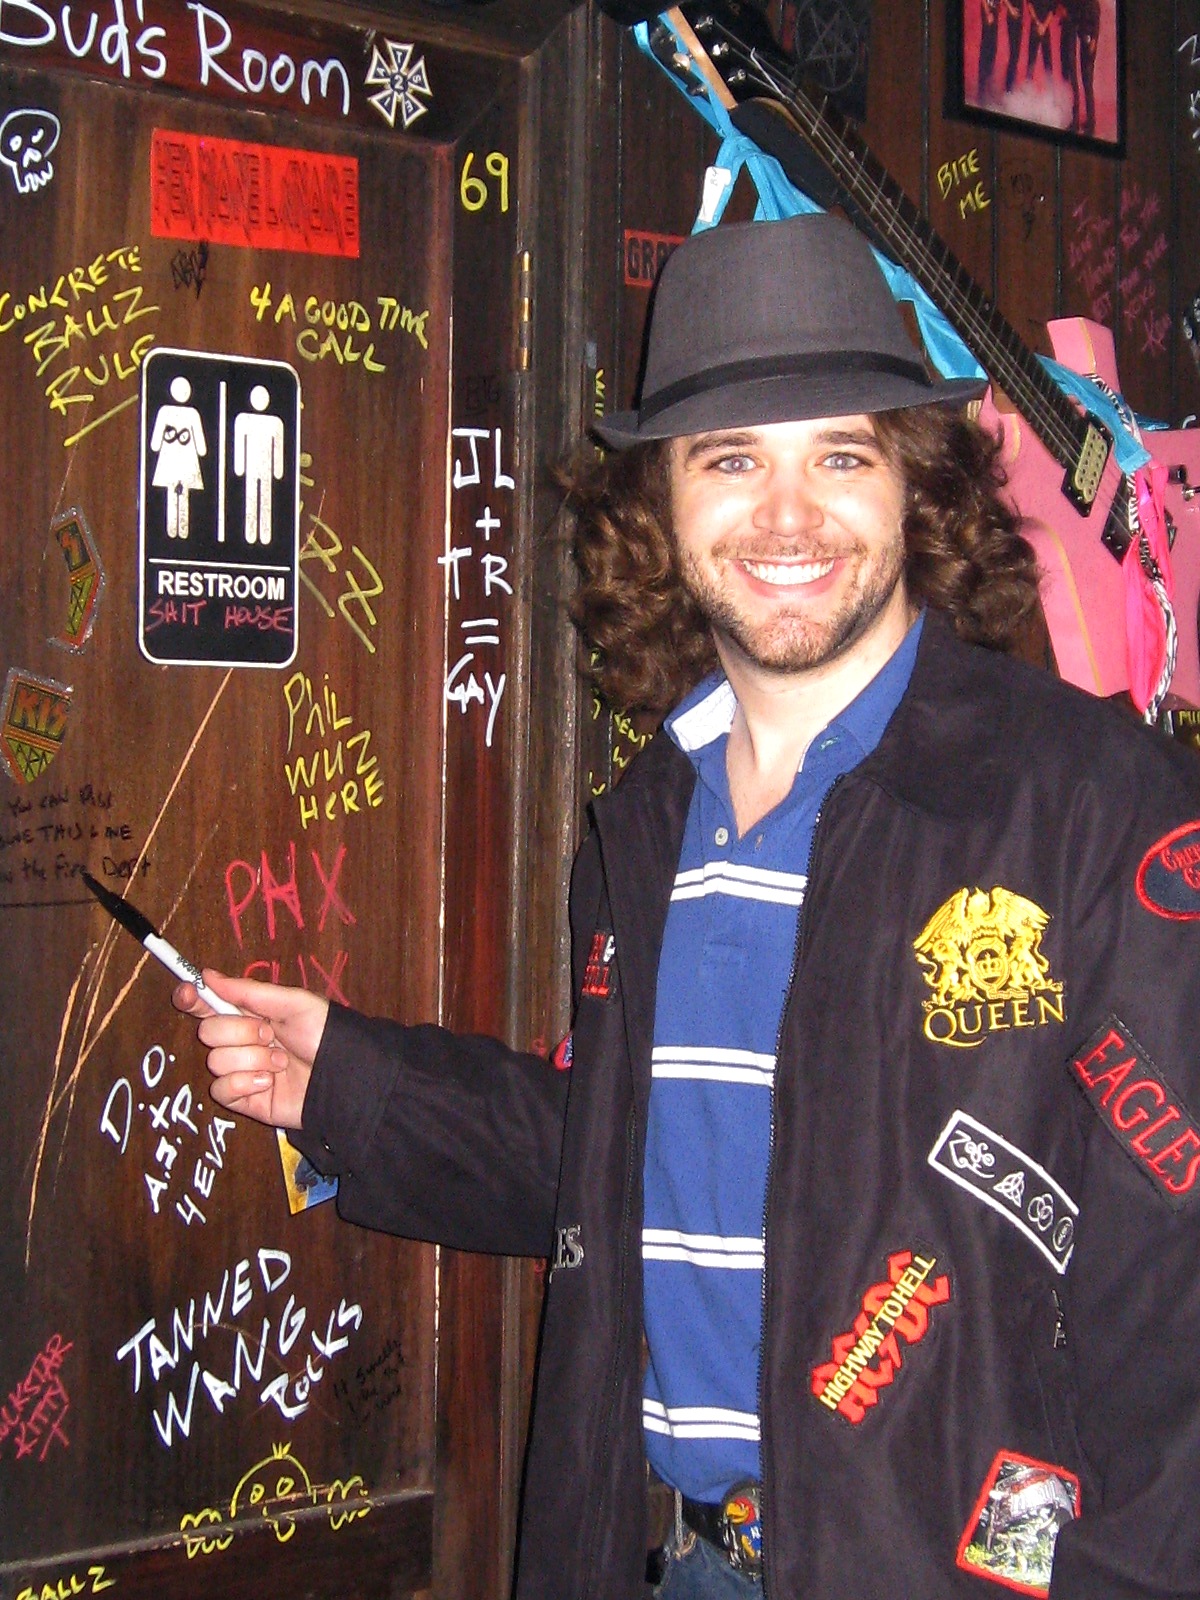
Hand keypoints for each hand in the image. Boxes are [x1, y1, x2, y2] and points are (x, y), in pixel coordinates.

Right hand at [172, 970, 328, 1129]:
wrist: (342, 1074)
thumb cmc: (324, 1034)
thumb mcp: (292, 1003)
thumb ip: (248, 992)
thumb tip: (208, 975)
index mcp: (249, 1015)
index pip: (207, 1005)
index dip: (192, 998)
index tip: (188, 993)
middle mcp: (239, 1042)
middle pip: (207, 1032)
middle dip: (240, 1032)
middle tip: (270, 1035)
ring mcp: (240, 1071)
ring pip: (215, 1061)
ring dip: (252, 1059)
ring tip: (281, 1062)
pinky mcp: (243, 1100)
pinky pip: (221, 1091)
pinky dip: (246, 1083)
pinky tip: (269, 1082)